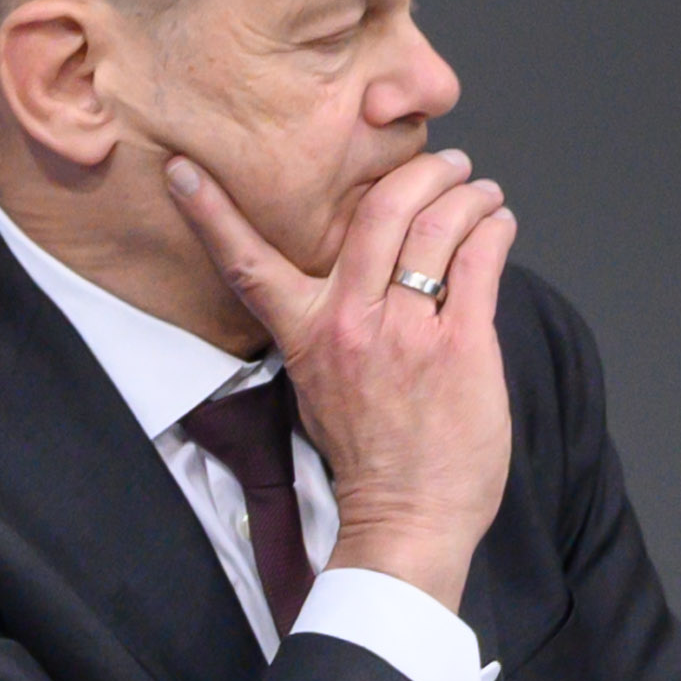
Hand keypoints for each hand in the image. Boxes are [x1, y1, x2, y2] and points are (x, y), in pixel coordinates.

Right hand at [157, 142, 514, 609]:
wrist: (406, 519)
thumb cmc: (369, 456)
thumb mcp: (320, 384)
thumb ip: (333, 324)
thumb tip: (369, 270)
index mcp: (305, 334)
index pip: (246, 263)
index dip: (210, 212)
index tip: (182, 170)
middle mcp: (350, 325)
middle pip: (380, 212)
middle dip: (421, 172)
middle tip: (445, 161)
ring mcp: (407, 333)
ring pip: (438, 226)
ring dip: (468, 195)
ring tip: (481, 192)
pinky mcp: (461, 345)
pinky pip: (480, 260)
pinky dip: (494, 229)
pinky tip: (498, 225)